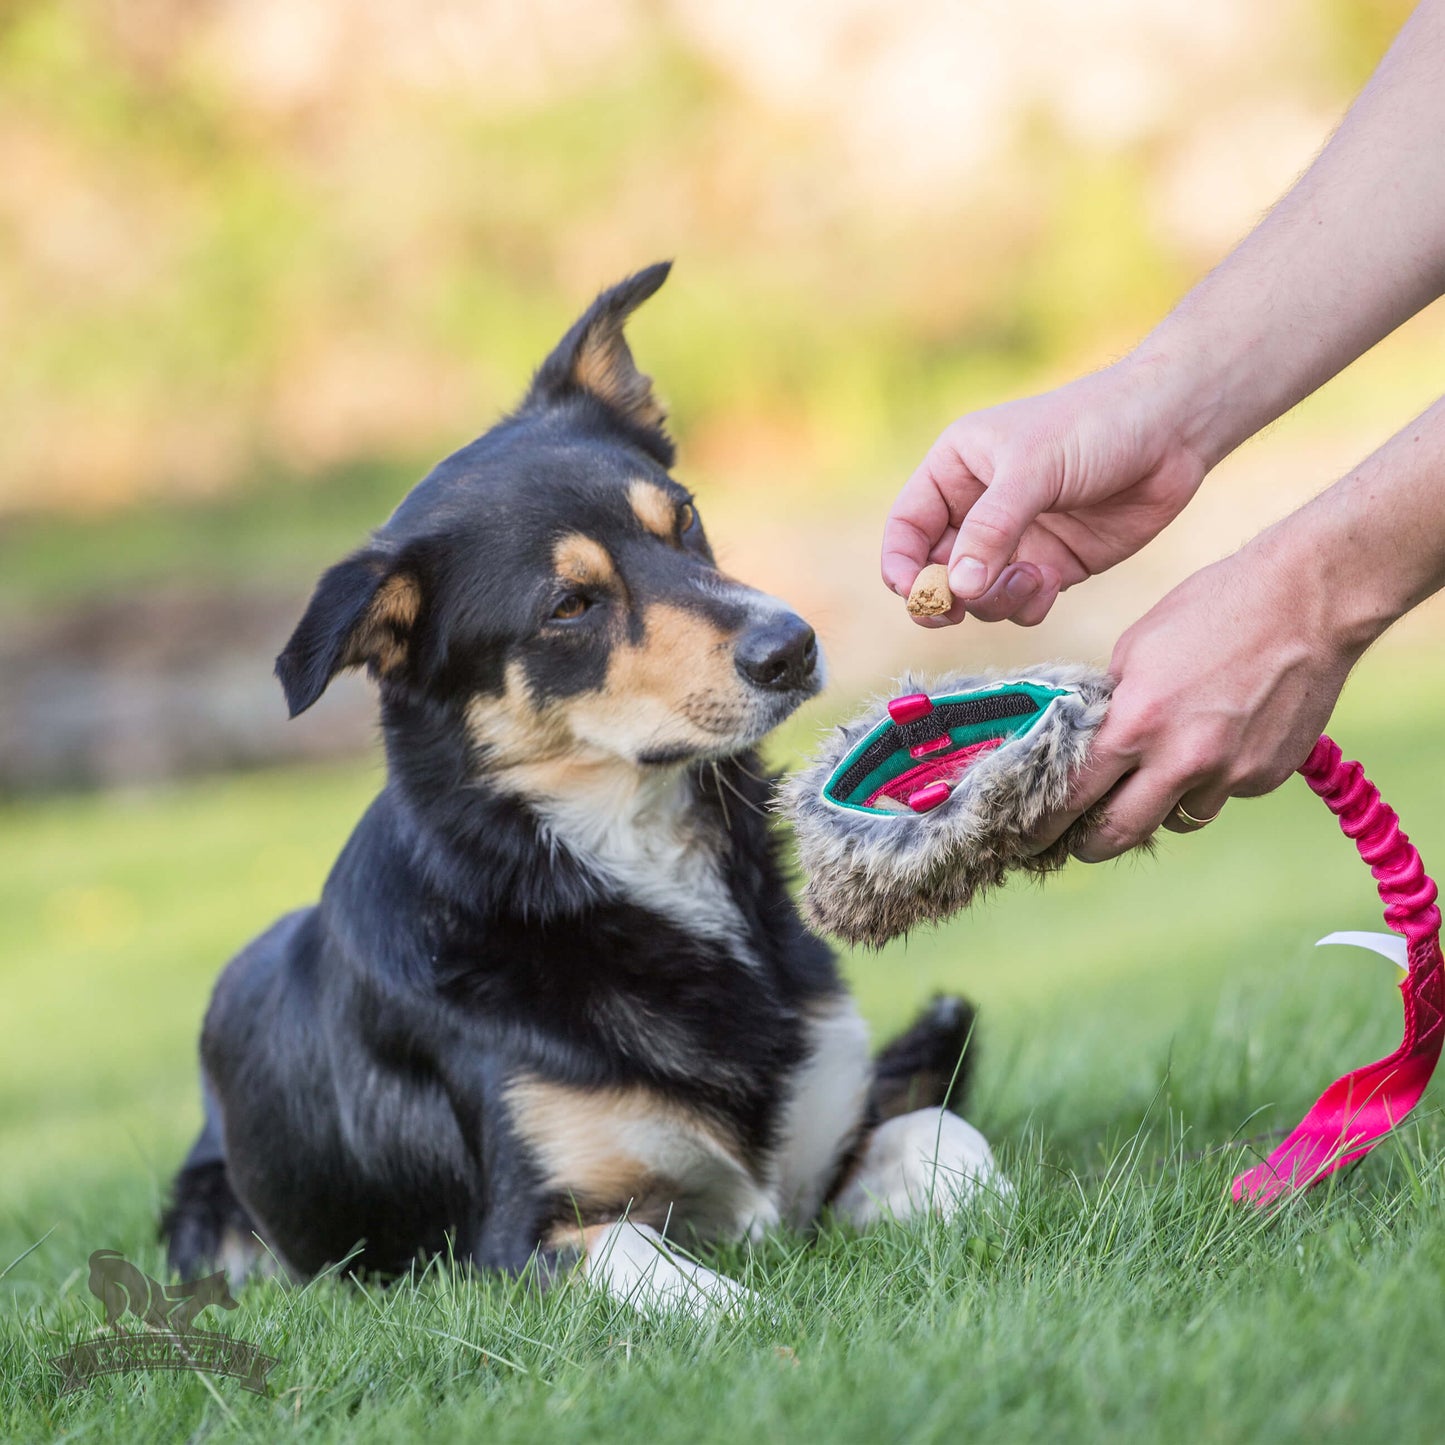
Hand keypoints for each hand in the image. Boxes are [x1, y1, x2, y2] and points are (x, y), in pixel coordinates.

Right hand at [881, 360, 1207, 626]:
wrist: (1175, 429)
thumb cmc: (1095, 424)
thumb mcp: (1034, 468)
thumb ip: (991, 530)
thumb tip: (955, 589)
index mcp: (955, 471)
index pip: (906, 529)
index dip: (903, 565)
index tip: (917, 594)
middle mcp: (977, 510)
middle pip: (935, 573)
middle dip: (946, 597)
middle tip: (959, 610)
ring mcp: (1015, 542)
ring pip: (977, 597)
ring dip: (995, 601)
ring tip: (1032, 577)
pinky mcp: (1052, 566)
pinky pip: (1020, 605)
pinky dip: (1028, 605)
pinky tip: (1052, 582)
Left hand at [1029, 539, 1361, 861]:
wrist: (1307, 600)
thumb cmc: (1213, 609)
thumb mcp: (1136, 650)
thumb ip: (1112, 706)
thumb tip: (1091, 740)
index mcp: (1135, 724)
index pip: (1073, 795)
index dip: (1045, 822)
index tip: (1030, 836)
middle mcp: (1181, 760)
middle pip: (1120, 833)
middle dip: (1091, 844)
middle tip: (1078, 843)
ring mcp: (1229, 774)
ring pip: (1176, 819)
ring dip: (1159, 808)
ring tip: (1157, 777)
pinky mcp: (1267, 776)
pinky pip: (1222, 795)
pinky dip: (1210, 781)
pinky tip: (1219, 739)